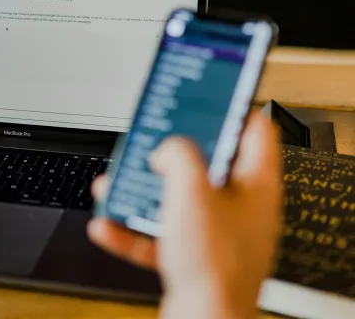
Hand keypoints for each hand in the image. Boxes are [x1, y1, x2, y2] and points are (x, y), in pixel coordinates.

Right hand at [88, 113, 282, 318]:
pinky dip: (134, 227)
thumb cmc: (213, 266)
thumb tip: (167, 148)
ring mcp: (217, 234)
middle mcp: (240, 208)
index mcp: (254, 186)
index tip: (208, 95)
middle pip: (207, 164)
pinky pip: (159, 233)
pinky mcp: (194, 257)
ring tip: (119, 181)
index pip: (253, 130)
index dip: (231, 107)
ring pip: (177, 199)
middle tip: (153, 138)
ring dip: (144, 189)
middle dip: (172, 151)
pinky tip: (108, 224)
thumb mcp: (191, 190)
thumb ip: (177, 154)